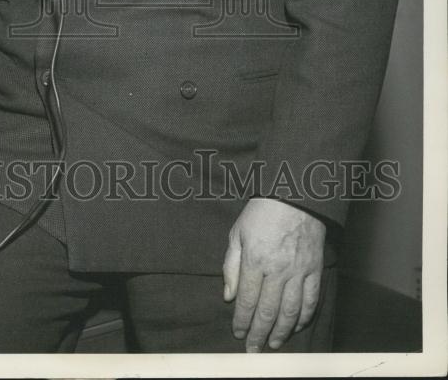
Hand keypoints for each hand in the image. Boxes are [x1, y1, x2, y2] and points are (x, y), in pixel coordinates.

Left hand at [222, 198, 324, 352]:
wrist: (294, 194)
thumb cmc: (261, 212)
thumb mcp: (238, 233)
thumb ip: (231, 266)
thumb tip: (228, 296)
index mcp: (255, 259)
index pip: (247, 300)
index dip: (242, 321)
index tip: (238, 333)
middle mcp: (278, 270)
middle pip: (267, 311)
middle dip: (259, 333)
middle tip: (253, 349)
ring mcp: (299, 271)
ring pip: (291, 311)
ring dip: (281, 332)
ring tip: (272, 344)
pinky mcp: (315, 269)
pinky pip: (311, 300)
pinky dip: (304, 318)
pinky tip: (296, 327)